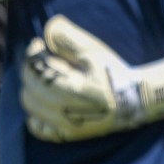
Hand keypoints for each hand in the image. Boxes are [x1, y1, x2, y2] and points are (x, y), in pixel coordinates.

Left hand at [20, 15, 163, 142]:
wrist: (134, 102)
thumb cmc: (113, 74)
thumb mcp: (94, 51)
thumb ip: (69, 38)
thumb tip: (48, 27)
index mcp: (70, 89)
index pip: (35, 70)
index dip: (32, 53)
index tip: (38, 44)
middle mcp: (63, 111)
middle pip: (29, 87)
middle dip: (31, 69)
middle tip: (43, 60)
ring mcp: (64, 126)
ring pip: (30, 106)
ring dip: (31, 88)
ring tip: (44, 78)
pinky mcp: (67, 136)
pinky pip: (38, 129)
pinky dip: (34, 115)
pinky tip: (43, 102)